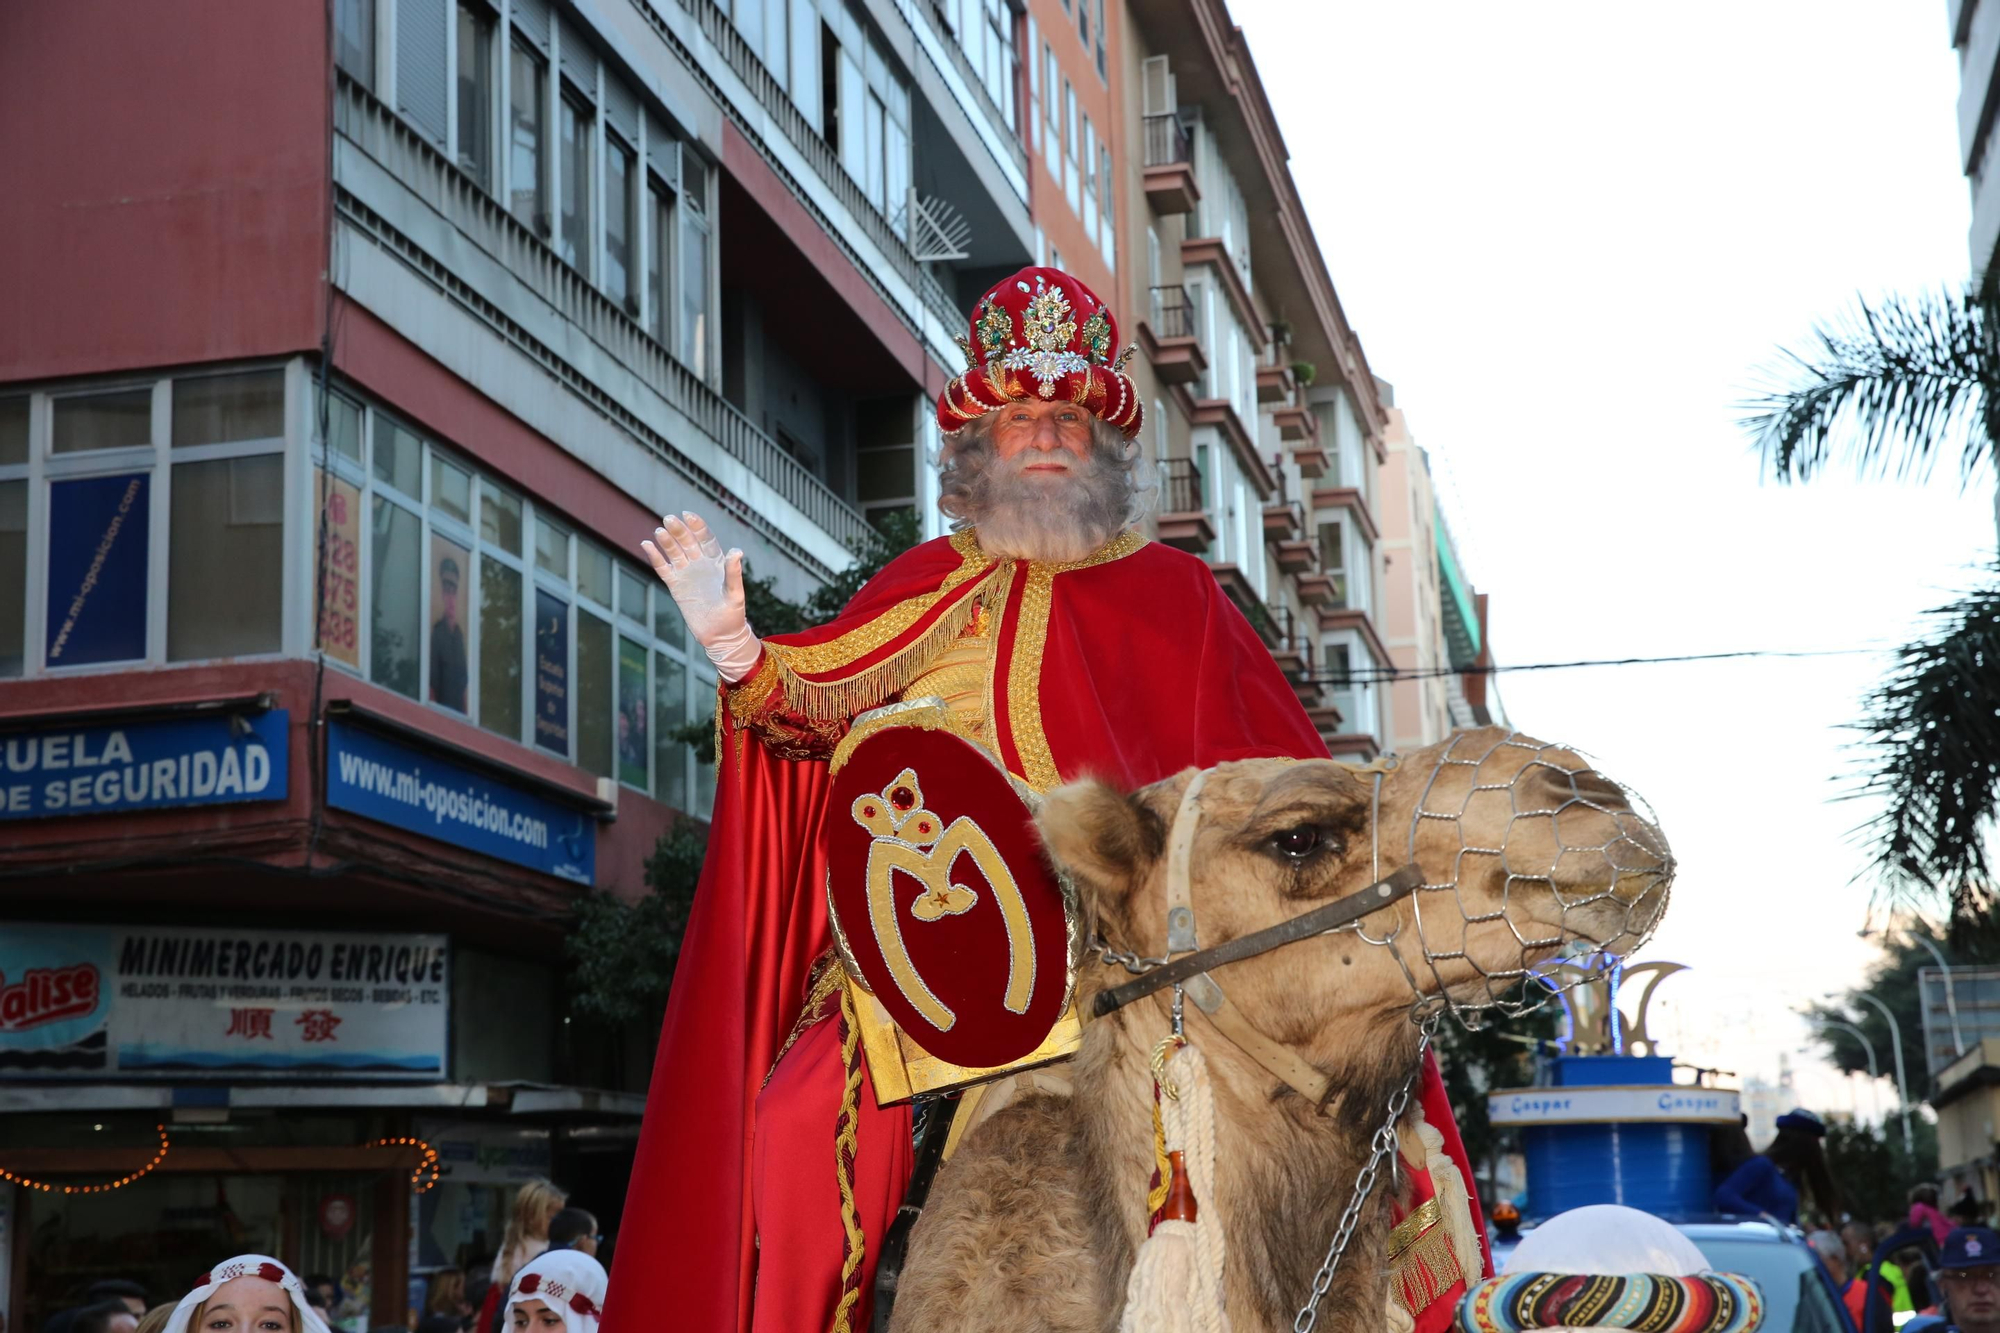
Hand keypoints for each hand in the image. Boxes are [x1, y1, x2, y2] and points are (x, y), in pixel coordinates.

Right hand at [642, 514, 757, 675]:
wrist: (719, 635)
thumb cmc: (732, 614)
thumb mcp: (735, 593)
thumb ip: (733, 573)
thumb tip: (736, 551)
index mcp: (717, 562)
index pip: (706, 539)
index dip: (697, 527)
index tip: (688, 515)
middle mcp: (701, 564)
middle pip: (688, 542)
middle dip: (679, 530)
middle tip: (669, 519)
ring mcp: (687, 574)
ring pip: (674, 552)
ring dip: (667, 541)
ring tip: (659, 531)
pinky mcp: (676, 586)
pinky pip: (663, 568)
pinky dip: (655, 557)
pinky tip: (647, 545)